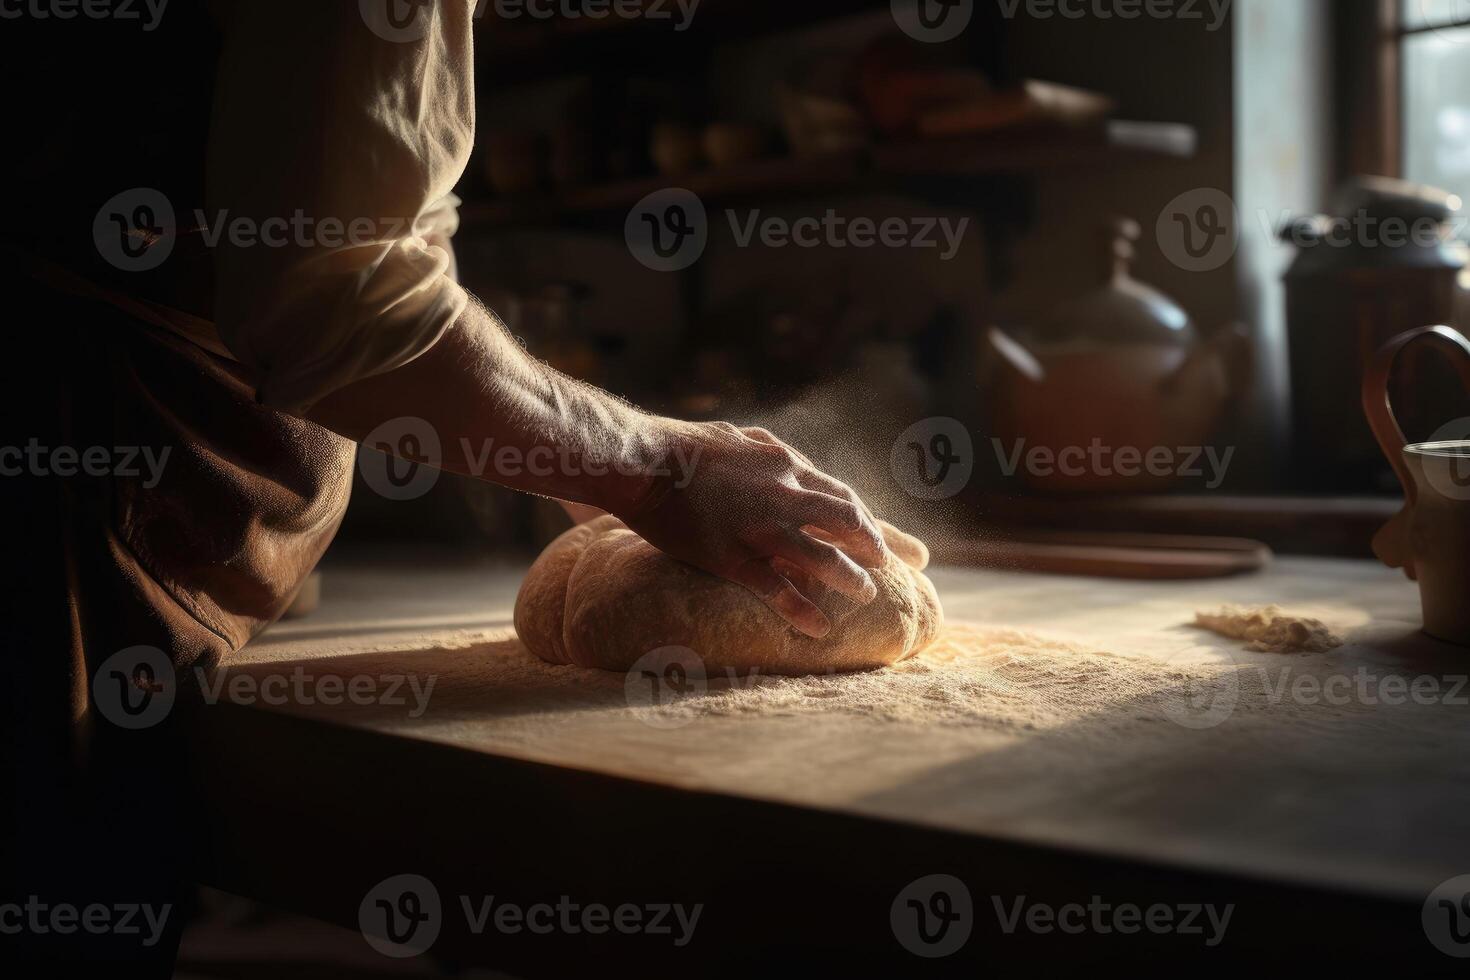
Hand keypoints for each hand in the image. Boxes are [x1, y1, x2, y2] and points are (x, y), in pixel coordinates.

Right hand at [617, 421, 888, 638]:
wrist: (642, 460)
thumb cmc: (680, 447)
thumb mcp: (736, 440)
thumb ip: (764, 453)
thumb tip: (779, 455)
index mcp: (783, 465)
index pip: (840, 495)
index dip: (869, 520)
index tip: (893, 539)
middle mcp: (782, 493)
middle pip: (846, 521)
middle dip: (876, 545)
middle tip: (898, 565)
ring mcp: (759, 526)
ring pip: (822, 555)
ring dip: (850, 577)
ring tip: (869, 594)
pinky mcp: (732, 555)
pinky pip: (776, 588)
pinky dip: (801, 608)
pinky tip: (819, 627)